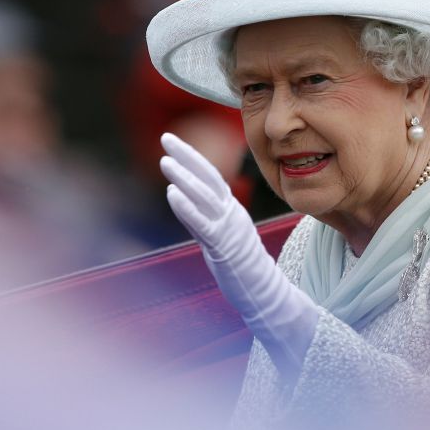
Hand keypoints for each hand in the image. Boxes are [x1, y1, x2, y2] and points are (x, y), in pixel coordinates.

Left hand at [160, 133, 317, 375]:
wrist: (264, 292)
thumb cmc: (241, 266)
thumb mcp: (223, 234)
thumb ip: (206, 217)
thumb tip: (185, 200)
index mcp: (231, 209)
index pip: (211, 175)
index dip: (192, 157)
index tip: (173, 141)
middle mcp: (231, 213)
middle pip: (208, 176)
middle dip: (187, 155)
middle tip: (166, 137)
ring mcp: (228, 228)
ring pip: (205, 197)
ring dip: (184, 177)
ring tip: (165, 162)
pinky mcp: (223, 247)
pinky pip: (203, 224)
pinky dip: (187, 208)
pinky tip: (172, 194)